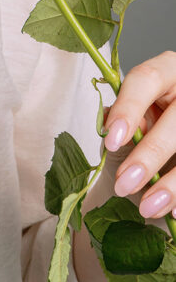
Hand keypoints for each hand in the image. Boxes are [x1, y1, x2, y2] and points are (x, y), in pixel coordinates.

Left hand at [103, 50, 175, 218]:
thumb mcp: (135, 111)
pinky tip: (175, 211)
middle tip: (124, 184)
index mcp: (165, 70)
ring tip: (147, 207)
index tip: (112, 139)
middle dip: (149, 155)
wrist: (168, 133)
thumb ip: (123, 117)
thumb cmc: (148, 118)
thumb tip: (111, 128)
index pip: (145, 80)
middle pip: (175, 120)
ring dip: (172, 185)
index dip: (128, 109)